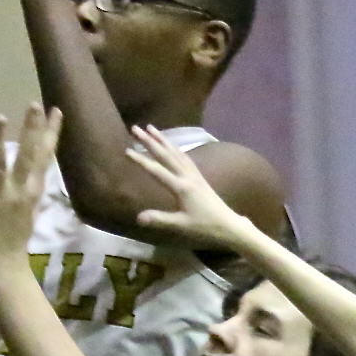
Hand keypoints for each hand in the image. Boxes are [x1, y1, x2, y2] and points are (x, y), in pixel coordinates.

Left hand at [0, 103, 61, 269]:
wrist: (4, 269)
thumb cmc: (15, 243)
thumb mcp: (30, 213)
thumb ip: (31, 191)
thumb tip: (38, 178)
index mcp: (32, 191)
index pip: (45, 156)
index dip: (52, 132)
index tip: (57, 110)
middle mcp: (19, 191)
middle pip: (28, 155)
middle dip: (33, 128)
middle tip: (35, 104)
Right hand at [126, 124, 253, 248]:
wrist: (228, 224)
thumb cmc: (204, 226)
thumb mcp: (181, 225)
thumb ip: (160, 219)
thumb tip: (138, 217)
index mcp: (181, 187)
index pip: (157, 171)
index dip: (141, 160)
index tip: (127, 150)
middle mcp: (187, 176)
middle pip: (166, 155)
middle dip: (150, 141)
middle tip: (136, 128)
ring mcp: (194, 174)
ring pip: (176, 152)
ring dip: (162, 139)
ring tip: (151, 128)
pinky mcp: (199, 176)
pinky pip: (185, 157)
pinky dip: (176, 147)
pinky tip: (172, 144)